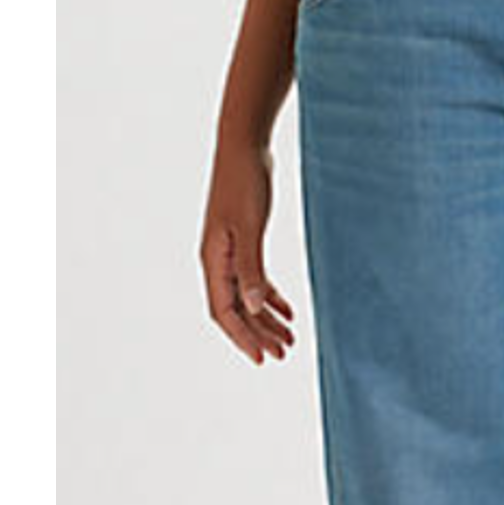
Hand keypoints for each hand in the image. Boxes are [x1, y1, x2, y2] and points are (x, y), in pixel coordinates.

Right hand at [200, 140, 295, 363]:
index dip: (243, 337)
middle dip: (258, 333)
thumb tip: (252, 306)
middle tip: (283, 353)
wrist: (244, 147)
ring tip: (290, 338)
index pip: (224, 311)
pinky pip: (254, 278)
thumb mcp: (249, 227)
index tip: (263, 357)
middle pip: (236, 309)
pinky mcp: (244, 240)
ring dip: (266, 318)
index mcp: (214, 260)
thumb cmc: (244, 182)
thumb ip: (251, 267)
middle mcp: (218, 260)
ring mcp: (230, 251)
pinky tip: (288, 309)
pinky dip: (270, 296)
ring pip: (246, 296)